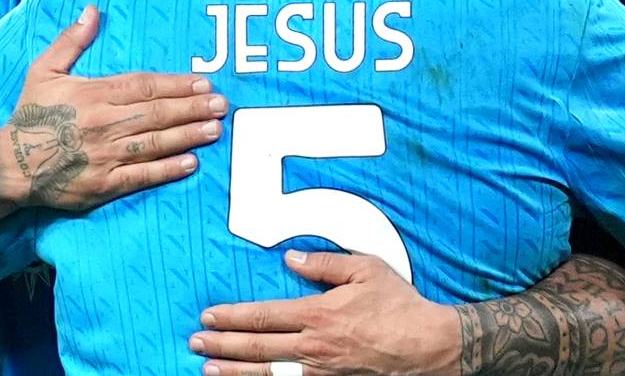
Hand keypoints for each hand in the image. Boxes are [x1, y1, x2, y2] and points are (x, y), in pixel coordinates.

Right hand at [0, 5, 227, 209]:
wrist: (10, 164)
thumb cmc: (32, 114)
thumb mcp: (44, 70)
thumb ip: (72, 41)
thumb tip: (93, 10)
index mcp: (93, 94)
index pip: (143, 86)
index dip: (175, 84)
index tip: (202, 81)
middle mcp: (103, 124)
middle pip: (156, 113)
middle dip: (191, 108)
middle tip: (221, 104)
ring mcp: (105, 156)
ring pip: (154, 143)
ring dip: (187, 135)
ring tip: (214, 129)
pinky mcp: (104, 184)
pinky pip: (142, 175)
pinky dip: (167, 170)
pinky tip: (191, 162)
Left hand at [190, 250, 460, 375]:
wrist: (429, 346)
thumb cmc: (399, 305)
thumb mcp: (366, 269)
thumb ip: (325, 264)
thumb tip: (290, 260)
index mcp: (318, 314)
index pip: (264, 316)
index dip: (232, 316)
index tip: (208, 316)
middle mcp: (314, 347)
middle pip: (257, 347)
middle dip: (222, 345)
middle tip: (195, 343)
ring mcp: (322, 371)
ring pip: (269, 374)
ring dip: (235, 373)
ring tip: (208, 370)